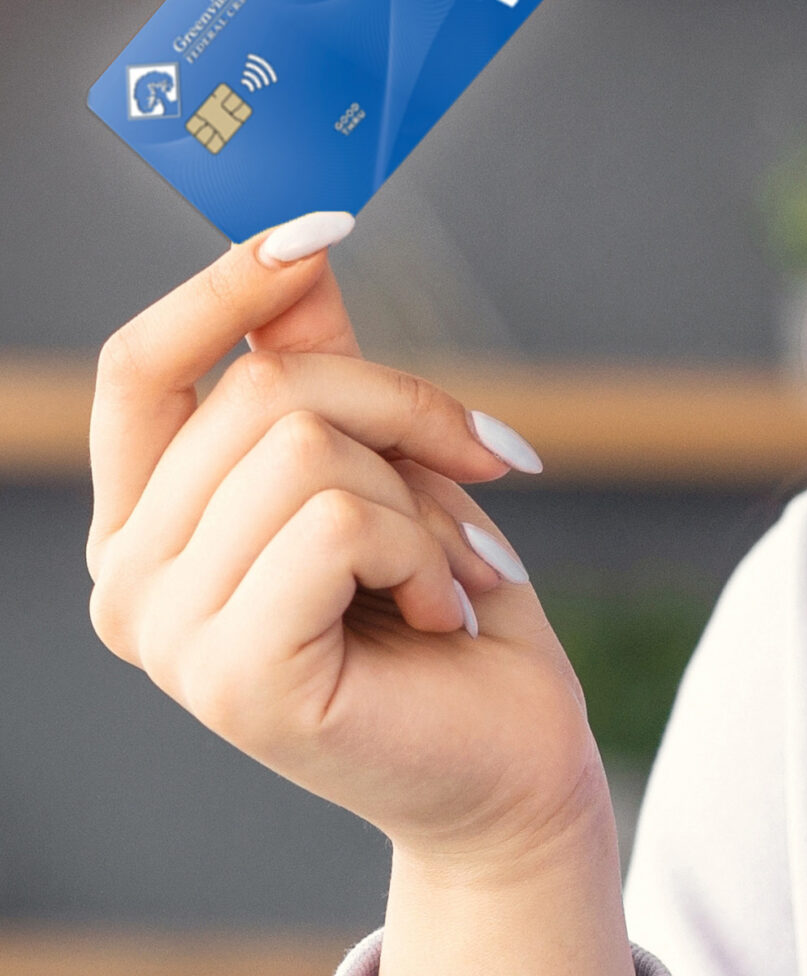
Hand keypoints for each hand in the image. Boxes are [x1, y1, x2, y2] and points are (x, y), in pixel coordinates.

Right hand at [87, 215, 608, 871]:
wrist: (508, 747)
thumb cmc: (442, 602)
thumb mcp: (380, 458)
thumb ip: (320, 361)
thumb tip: (296, 237)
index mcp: (146, 521)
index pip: (135, 366)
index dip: (223, 285)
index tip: (321, 229)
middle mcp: (129, 581)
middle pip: (262, 388)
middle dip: (403, 412)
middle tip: (469, 478)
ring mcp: (168, 638)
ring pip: (305, 448)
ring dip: (420, 498)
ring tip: (441, 570)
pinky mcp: (232, 681)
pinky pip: (334, 522)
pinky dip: (420, 548)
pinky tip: (435, 611)